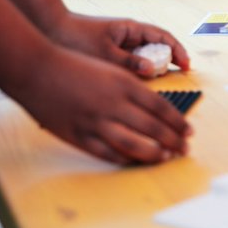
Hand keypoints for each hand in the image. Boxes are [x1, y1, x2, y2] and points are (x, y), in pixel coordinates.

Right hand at [18, 45, 190, 164]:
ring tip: (166, 158)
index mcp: (124, 84)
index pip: (160, 106)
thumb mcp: (110, 68)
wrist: (38, 69)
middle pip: (152, 127)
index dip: (177, 121)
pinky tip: (135, 163)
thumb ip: (130, 88)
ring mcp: (96, 122)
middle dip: (173, 140)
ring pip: (133, 144)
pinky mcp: (79, 136)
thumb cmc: (75, 64)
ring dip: (153, 154)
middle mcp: (114, 104)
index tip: (188, 130)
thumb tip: (152, 109)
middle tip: (185, 148)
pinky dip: (124, 160)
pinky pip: (107, 153)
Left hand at [51, 13, 189, 76]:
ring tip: (156, 85)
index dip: (177, 50)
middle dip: (167, 61)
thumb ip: (129, 63)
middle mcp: (127, 36)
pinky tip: (134, 87)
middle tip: (174, 77)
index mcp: (129, 28)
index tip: (186, 65)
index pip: (162, 36)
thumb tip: (152, 70)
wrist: (49, 31)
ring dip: (151, 69)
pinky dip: (134, 74)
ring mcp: (118, 45)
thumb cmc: (76, 38)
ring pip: (142, 58)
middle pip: (155, 47)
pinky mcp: (108, 56)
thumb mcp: (105, 53)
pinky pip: (128, 65)